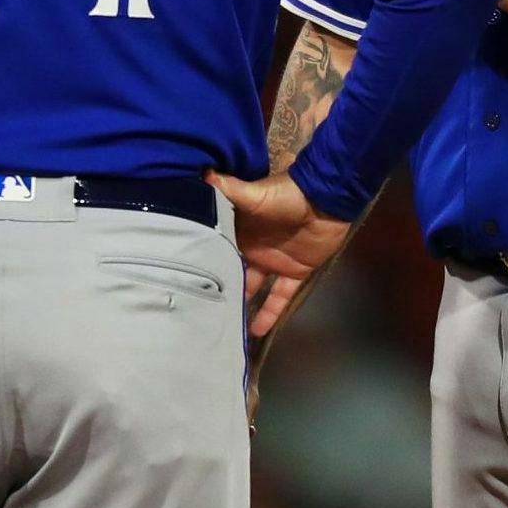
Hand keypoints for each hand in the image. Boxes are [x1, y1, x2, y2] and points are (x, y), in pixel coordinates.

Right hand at [206, 170, 352, 337]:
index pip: (217, 251)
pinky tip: (257, 332)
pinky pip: (280, 296)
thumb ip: (229, 189)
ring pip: (254, 289)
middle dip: (218, 290)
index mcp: (239, 231)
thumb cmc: (287, 195)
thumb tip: (202, 175)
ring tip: (223, 329)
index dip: (202, 266)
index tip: (180, 285)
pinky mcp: (294, 272)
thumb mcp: (255, 193)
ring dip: (242, 306)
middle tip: (197, 315)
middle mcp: (252, 249)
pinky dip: (271, 313)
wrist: (327, 200)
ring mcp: (274, 262)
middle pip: (233, 273)